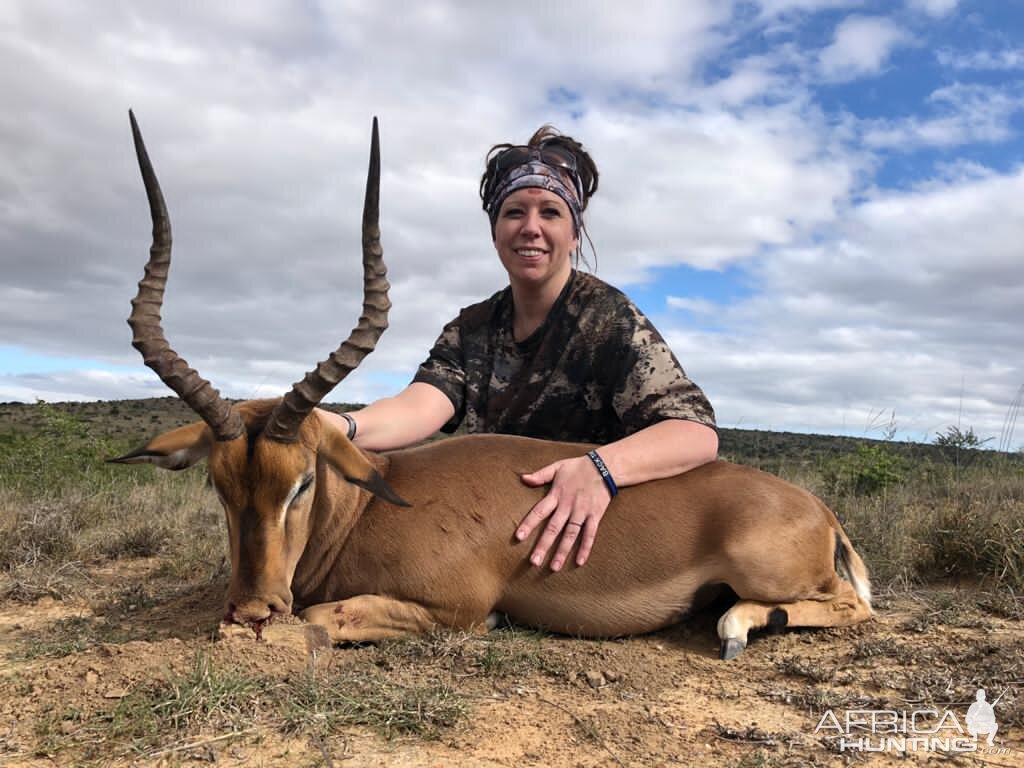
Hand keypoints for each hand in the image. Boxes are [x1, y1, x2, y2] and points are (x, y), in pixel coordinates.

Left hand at [517, 455, 611, 570]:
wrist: (605, 466)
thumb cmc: (578, 467)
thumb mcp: (557, 467)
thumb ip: (540, 475)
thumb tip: (523, 478)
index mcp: (557, 495)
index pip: (539, 511)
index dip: (529, 524)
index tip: (518, 537)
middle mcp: (568, 506)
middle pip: (553, 528)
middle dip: (543, 545)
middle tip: (533, 562)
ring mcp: (582, 512)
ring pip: (571, 534)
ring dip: (562, 551)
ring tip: (553, 568)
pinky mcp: (595, 515)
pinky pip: (590, 534)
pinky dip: (586, 548)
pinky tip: (580, 562)